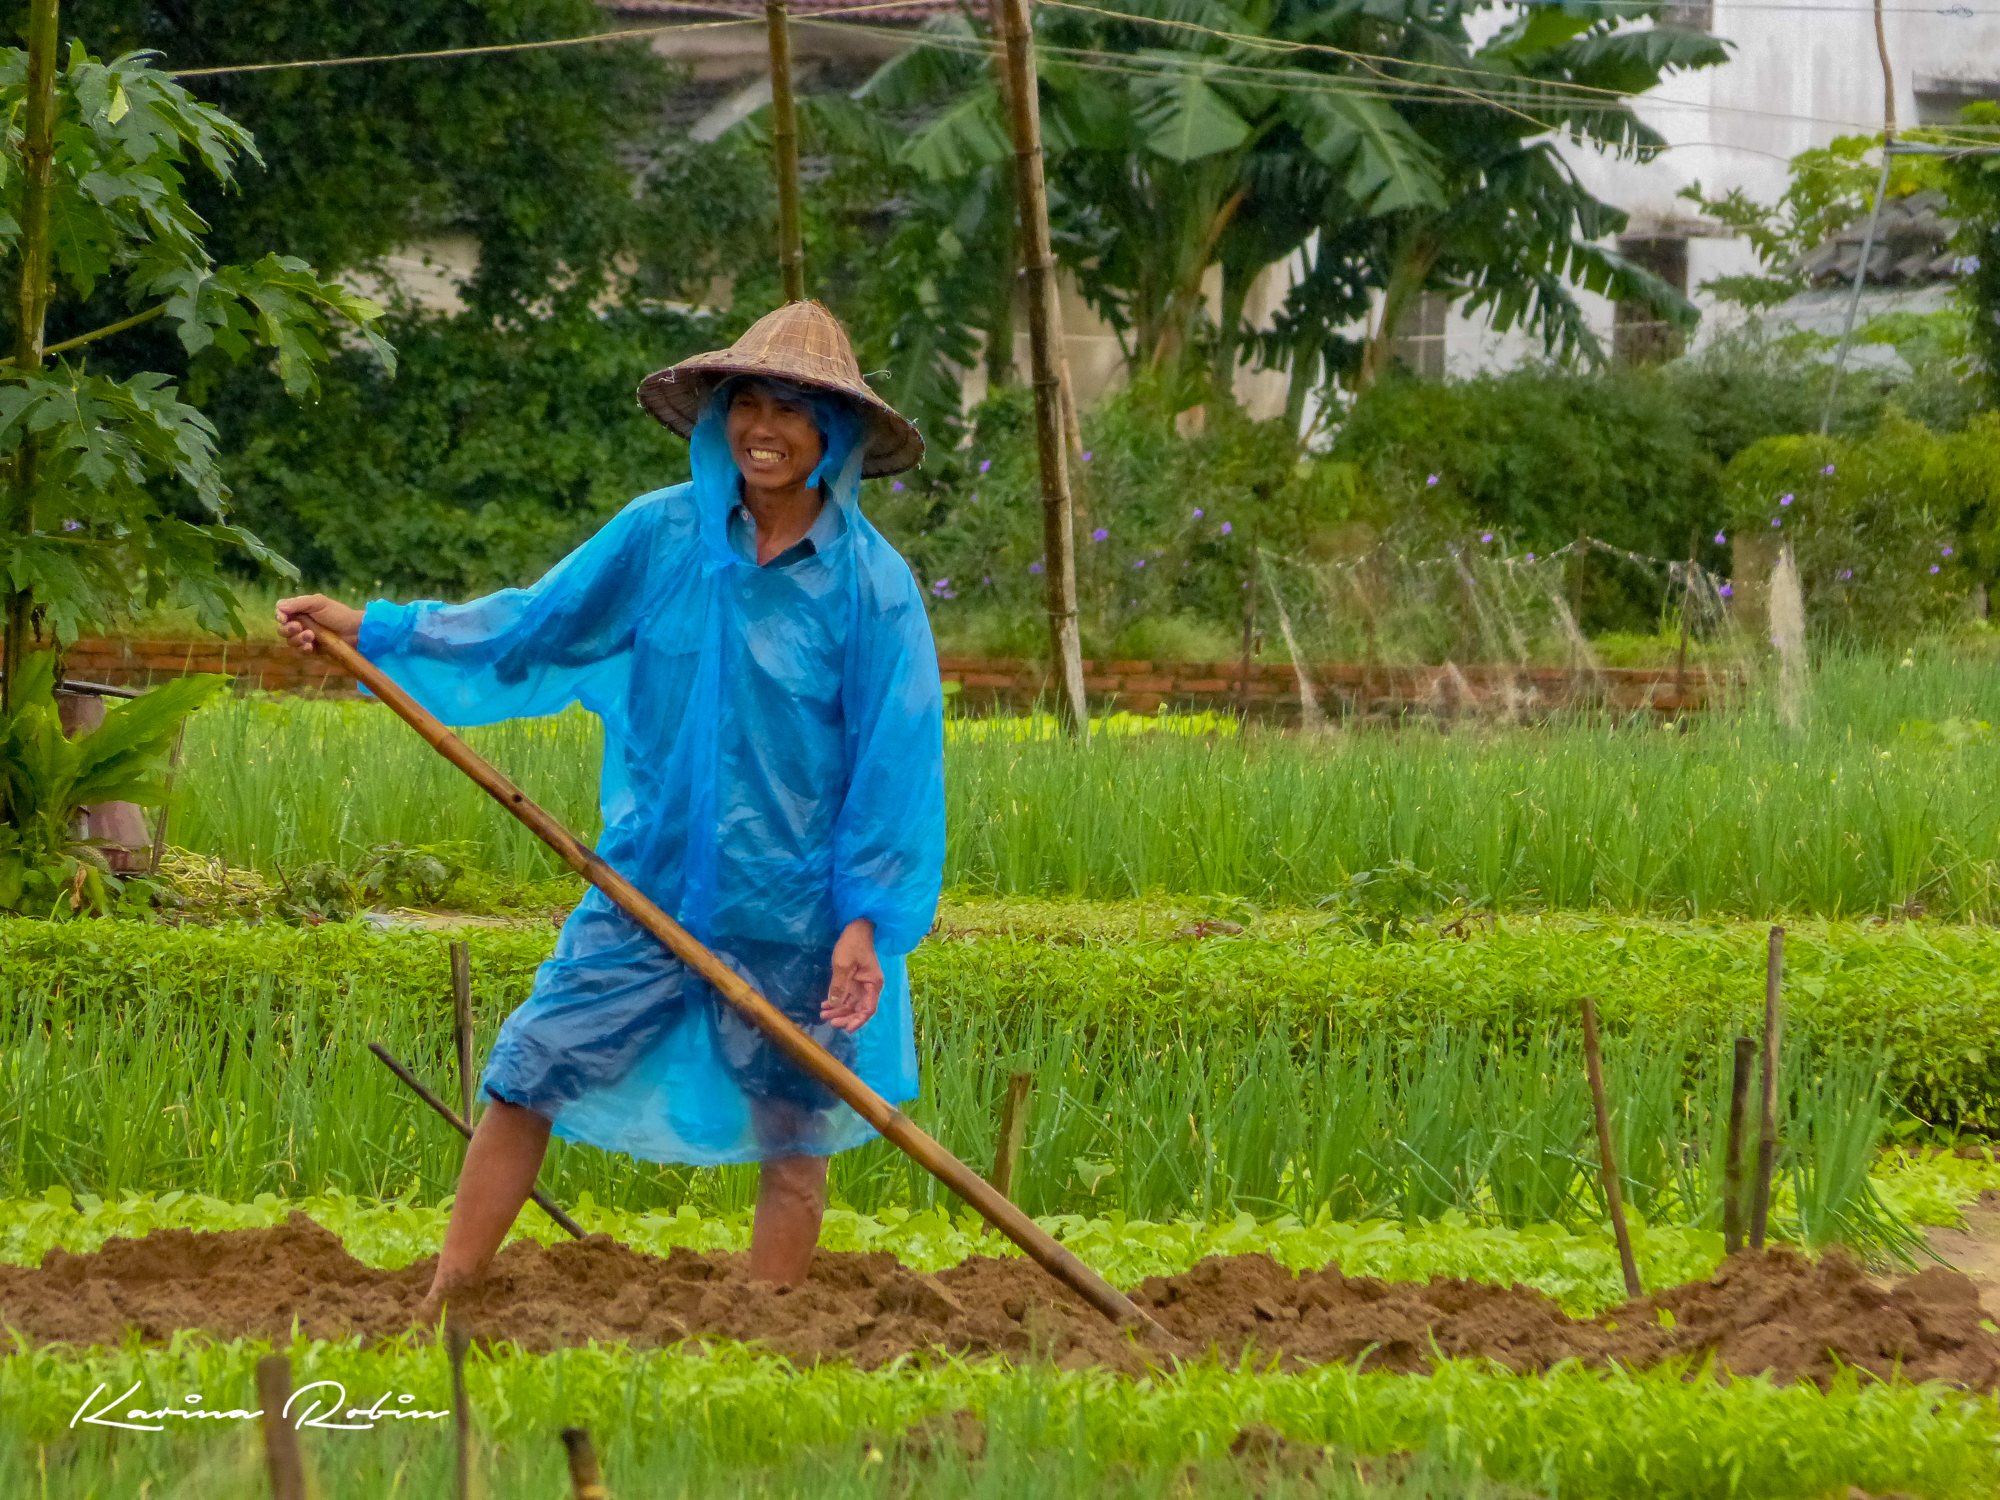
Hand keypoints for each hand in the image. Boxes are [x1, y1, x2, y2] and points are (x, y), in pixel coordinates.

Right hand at [276, 594, 363, 654]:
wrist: (355, 631)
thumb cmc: (338, 614)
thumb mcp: (319, 603)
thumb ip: (299, 603)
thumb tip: (279, 607)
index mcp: (300, 610)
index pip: (280, 613)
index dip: (279, 616)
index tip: (283, 618)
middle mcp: (300, 624)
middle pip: (282, 629)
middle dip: (288, 629)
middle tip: (299, 627)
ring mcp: (305, 638)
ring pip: (290, 641)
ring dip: (297, 639)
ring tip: (311, 636)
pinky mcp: (312, 650)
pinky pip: (300, 652)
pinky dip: (303, 649)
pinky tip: (311, 646)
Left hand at [822, 918, 882, 1033]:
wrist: (856, 928)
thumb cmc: (853, 944)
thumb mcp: (843, 965)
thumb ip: (839, 986)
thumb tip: (834, 1004)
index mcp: (873, 984)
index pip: (868, 1008)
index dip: (858, 1021)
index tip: (847, 1029)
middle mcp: (869, 987)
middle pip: (858, 1009)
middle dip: (844, 1017)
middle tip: (829, 1021)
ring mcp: (861, 985)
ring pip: (851, 1005)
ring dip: (838, 1011)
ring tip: (823, 1014)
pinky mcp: (853, 981)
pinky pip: (846, 997)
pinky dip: (836, 1002)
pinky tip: (825, 1005)